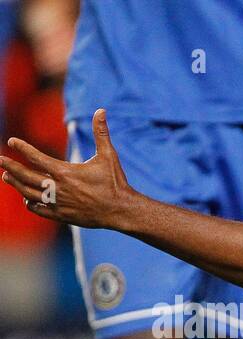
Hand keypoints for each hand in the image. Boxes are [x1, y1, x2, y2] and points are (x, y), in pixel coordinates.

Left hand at [1, 108, 135, 228]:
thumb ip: (101, 133)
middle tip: (0, 160)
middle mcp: (59, 188)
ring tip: (7, 177)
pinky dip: (30, 203)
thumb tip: (101, 110)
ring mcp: (59, 203)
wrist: (122, 210)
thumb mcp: (108, 156)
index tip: (12, 141)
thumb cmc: (115, 182)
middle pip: (26, 176)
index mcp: (66, 172)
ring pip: (29, 193)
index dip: (22, 148)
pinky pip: (40, 209)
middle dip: (10, 166)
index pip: (36, 158)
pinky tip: (26, 198)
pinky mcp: (63, 216)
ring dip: (16, 184)